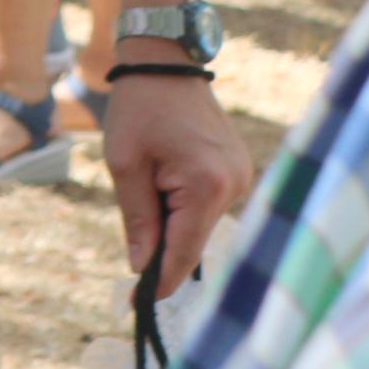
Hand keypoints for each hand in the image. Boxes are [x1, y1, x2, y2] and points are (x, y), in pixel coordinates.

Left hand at [100, 62, 250, 293]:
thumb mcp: (125, 164)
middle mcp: (236, 186)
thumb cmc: (139, 109)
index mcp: (208, 185)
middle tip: (132, 272)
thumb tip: (142, 267)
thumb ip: (138, 218)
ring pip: (200, 223)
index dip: (162, 280)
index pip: (185, 249)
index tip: (138, 304)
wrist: (165, 64)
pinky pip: (208, 205)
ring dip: (173, 224)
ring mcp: (243, 179)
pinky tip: (163, 188)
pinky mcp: (239, 172)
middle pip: (194, 239)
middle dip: (164, 251)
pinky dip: (184, 209)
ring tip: (145, 192)